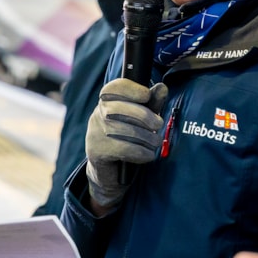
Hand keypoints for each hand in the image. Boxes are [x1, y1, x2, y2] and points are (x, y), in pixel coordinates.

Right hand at [85, 78, 167, 208]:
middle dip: (146, 116)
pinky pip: (125, 149)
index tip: (146, 95)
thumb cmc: (127, 137)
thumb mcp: (141, 118)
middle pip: (122, 108)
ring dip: (148, 137)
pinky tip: (148, 154)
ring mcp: (95, 133)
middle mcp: (97, 115)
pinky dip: (142, 153)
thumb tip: (162, 87)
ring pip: (127, 130)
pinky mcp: (97, 151)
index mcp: (106, 102)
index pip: (115, 88)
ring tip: (156, 142)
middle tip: (159, 124)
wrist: (110, 170)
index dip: (132, 89)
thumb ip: (151, 103)